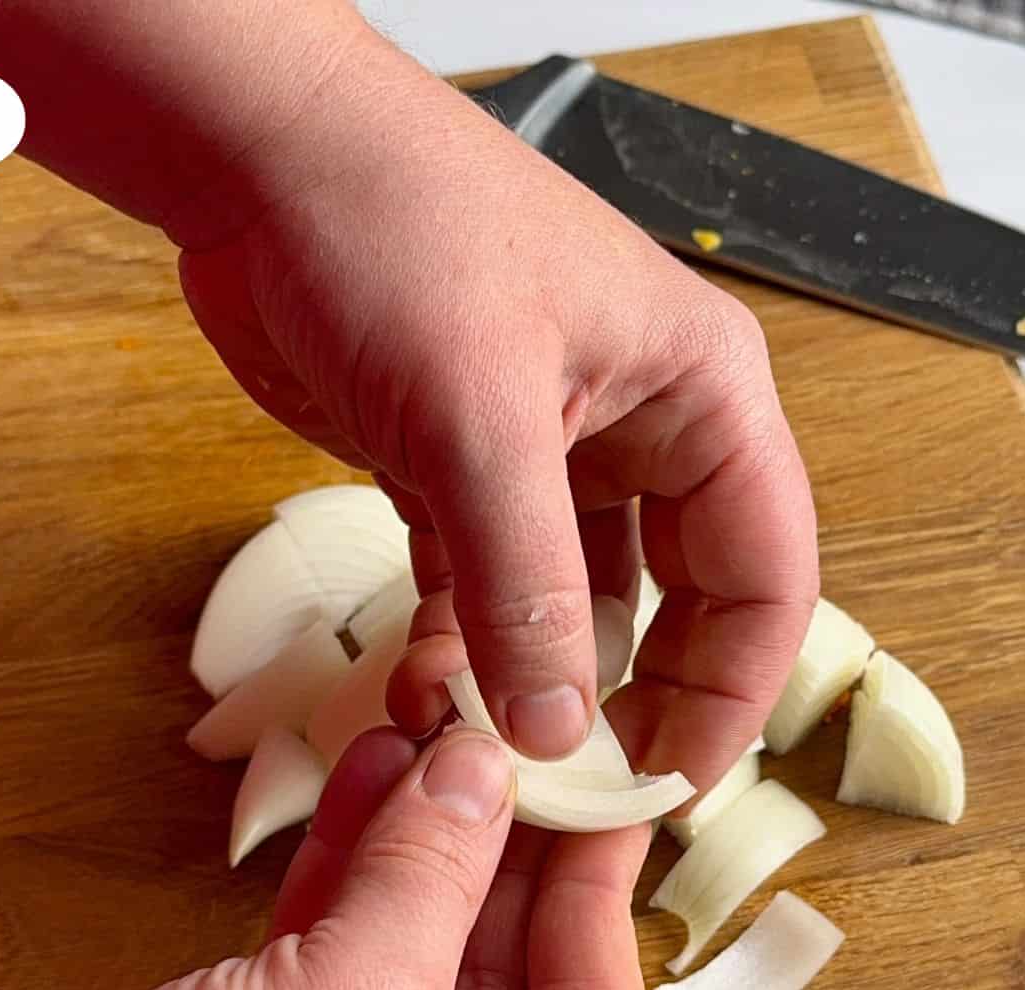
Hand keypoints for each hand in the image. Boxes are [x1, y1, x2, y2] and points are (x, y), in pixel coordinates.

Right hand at [0, 728, 650, 989]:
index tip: (613, 798)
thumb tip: (485, 771)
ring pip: (417, 984)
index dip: (597, 900)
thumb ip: (434, 878)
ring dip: (417, 864)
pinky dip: (347, 899)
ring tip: (437, 745)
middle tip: (525, 754)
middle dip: (499, 867)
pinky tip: (367, 795)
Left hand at [177, 24, 816, 783]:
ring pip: (571, 608)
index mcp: (701, 398)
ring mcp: (547, 458)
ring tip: (484, 750)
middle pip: (676, 605)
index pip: (764, 576)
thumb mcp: (482, 423)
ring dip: (529, 682)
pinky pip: (483, 591)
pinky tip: (426, 691)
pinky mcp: (459, 475)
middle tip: (585, 793)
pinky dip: (460, 647)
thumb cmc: (397, 230)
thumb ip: (528, 588)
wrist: (260, 163)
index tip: (674, 783)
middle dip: (632, 698)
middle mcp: (640, 432)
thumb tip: (558, 730)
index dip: (730, 691)